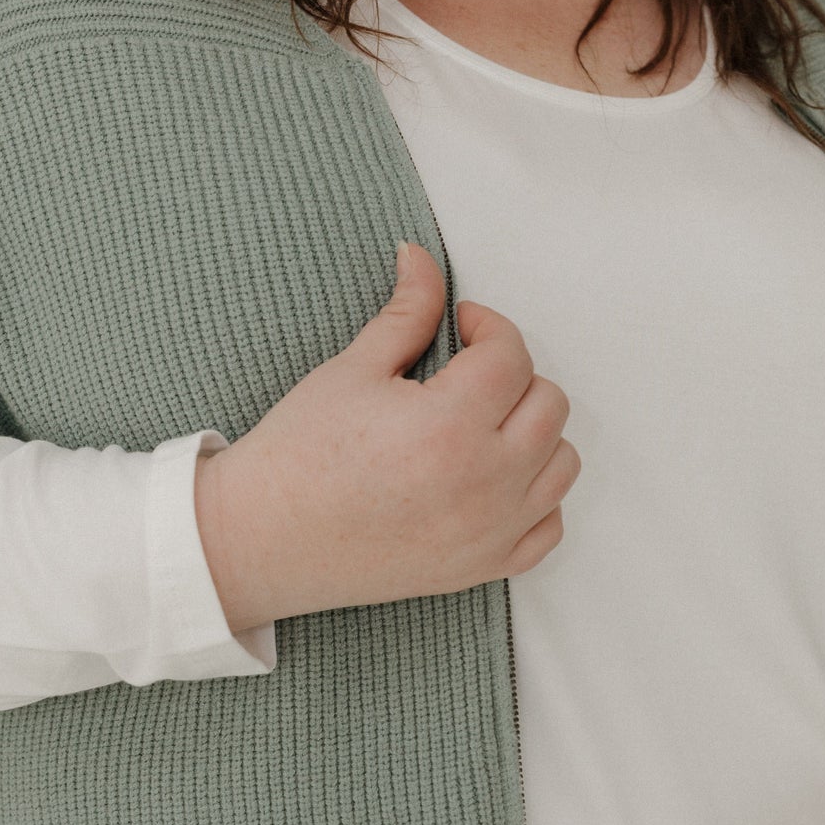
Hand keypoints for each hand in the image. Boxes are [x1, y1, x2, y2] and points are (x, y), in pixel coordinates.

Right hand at [194, 239, 580, 627]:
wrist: (263, 540)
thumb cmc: (297, 457)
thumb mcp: (350, 371)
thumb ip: (406, 312)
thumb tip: (421, 257)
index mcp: (449, 425)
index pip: (511, 355)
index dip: (487, 327)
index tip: (460, 326)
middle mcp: (483, 482)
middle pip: (548, 404)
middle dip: (513, 375)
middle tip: (466, 373)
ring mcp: (489, 531)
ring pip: (561, 463)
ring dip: (534, 432)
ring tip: (483, 424)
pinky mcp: (482, 567)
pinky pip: (548, 528)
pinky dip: (534, 497)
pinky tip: (493, 477)